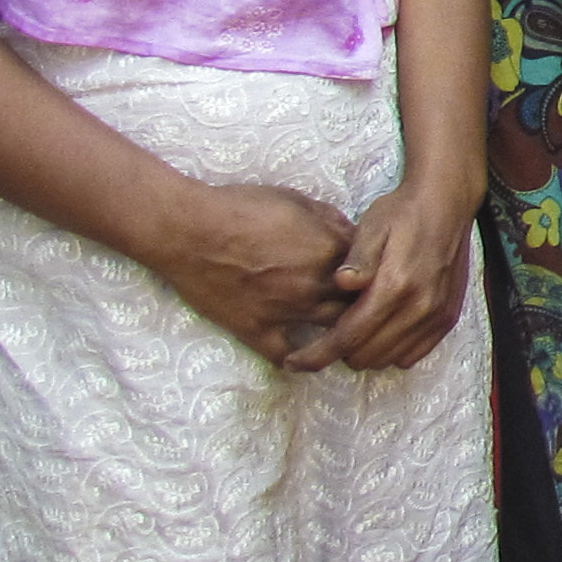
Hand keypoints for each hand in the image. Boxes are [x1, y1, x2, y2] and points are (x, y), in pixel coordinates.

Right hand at [146, 182, 358, 359]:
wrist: (187, 229)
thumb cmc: (239, 206)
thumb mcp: (293, 199)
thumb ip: (328, 218)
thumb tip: (349, 231)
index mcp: (329, 251)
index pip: (372, 269)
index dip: (374, 272)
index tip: (371, 276)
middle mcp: (315, 285)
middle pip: (360, 304)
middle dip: (366, 306)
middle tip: (366, 309)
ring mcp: (287, 311)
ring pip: (333, 334)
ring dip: (343, 335)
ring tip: (346, 337)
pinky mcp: (256, 329)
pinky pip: (285, 356)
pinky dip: (297, 362)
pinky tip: (302, 361)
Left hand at [291, 179, 477, 371]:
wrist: (447, 204)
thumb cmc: (402, 213)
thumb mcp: (372, 226)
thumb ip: (358, 258)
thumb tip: (342, 282)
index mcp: (395, 285)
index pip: (349, 336)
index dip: (318, 354)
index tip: (294, 362)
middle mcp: (419, 306)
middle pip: (368, 355)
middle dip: (340, 352)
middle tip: (327, 335)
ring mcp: (436, 315)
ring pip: (390, 359)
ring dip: (366, 352)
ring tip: (353, 332)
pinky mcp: (447, 318)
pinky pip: (414, 355)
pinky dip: (392, 351)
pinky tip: (380, 332)